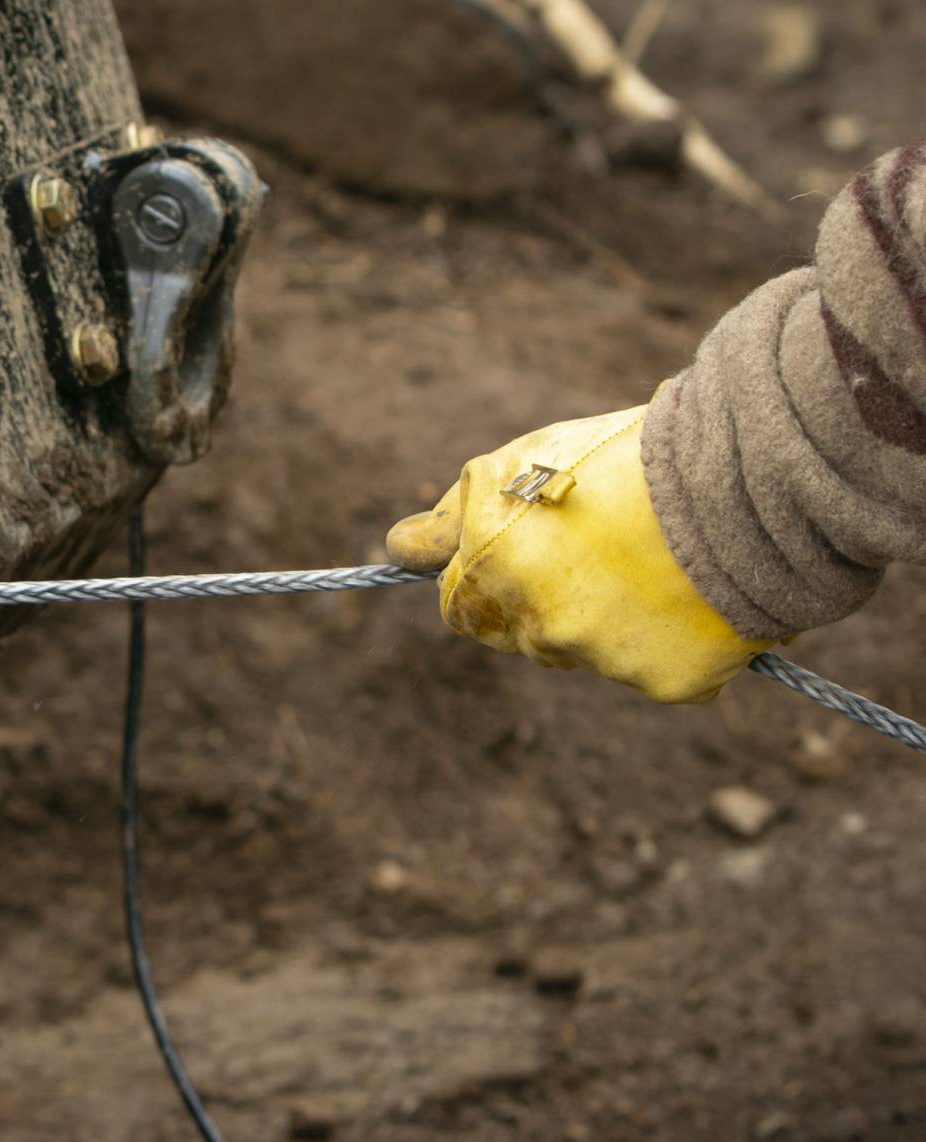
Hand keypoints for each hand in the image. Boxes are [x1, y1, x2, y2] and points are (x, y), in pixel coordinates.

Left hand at [386, 406, 771, 703]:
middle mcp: (540, 627)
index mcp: (493, 572)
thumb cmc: (621, 457)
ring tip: (658, 564)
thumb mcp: (517, 467)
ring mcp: (604, 661)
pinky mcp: (668, 684)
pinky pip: (657, 673)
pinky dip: (673, 645)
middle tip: (598, 552)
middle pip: (524, 635)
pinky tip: (697, 597)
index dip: (488, 579)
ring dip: (608, 622)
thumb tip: (400, 550)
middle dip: (544, 603)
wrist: (741, 474)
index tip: (523, 552)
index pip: (460, 608)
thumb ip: (452, 519)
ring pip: (590, 653)